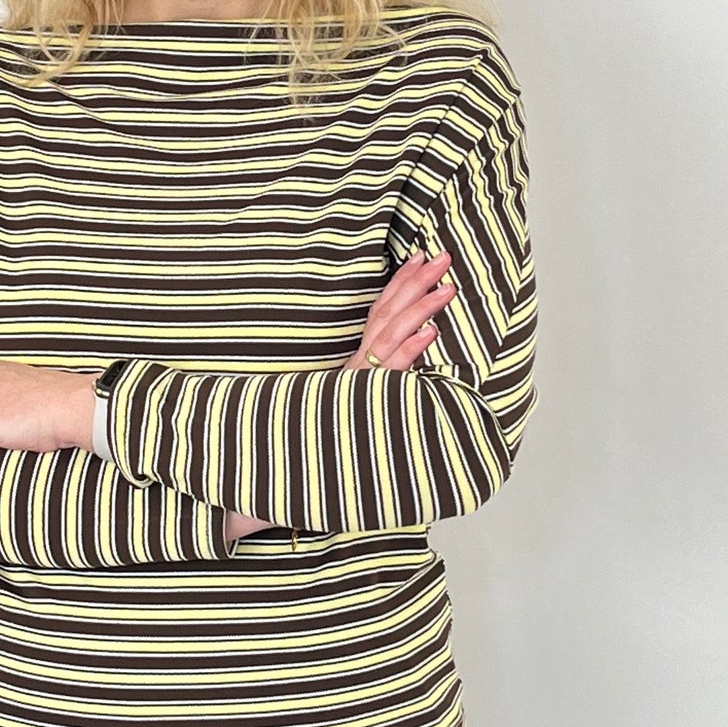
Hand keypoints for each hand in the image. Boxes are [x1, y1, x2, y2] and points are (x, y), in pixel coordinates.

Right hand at [226, 247, 455, 545]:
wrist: (280, 470)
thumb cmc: (320, 443)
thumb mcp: (350, 403)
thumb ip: (369, 384)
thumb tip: (400, 364)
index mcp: (355, 363)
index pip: (378, 314)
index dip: (399, 284)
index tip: (418, 256)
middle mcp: (355, 367)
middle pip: (386, 316)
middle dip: (415, 283)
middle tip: (443, 256)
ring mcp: (358, 383)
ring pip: (390, 337)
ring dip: (420, 309)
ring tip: (447, 287)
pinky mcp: (361, 401)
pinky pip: (388, 374)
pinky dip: (409, 351)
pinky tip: (430, 334)